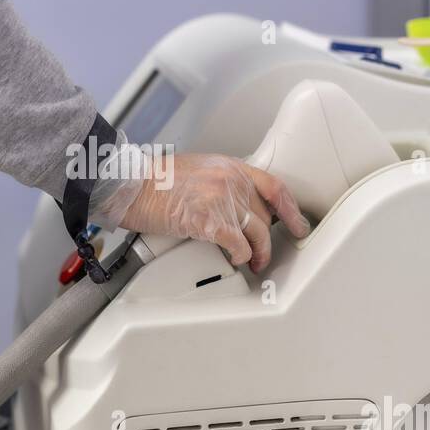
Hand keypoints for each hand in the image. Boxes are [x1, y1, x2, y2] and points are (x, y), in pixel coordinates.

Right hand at [116, 154, 309, 271]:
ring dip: (259, 254)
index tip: (297, 223)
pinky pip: (239, 246)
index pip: (274, 187)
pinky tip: (236, 259)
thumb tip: (232, 204)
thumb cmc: (153, 180)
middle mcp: (231, 181)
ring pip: (258, 234)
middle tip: (266, 253)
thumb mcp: (195, 169)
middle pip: (265, 215)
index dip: (291, 209)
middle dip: (269, 238)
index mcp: (229, 166)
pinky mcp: (210, 221)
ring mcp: (222, 200)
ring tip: (254, 263)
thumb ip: (219, 182)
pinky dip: (241, 256)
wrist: (131, 185)